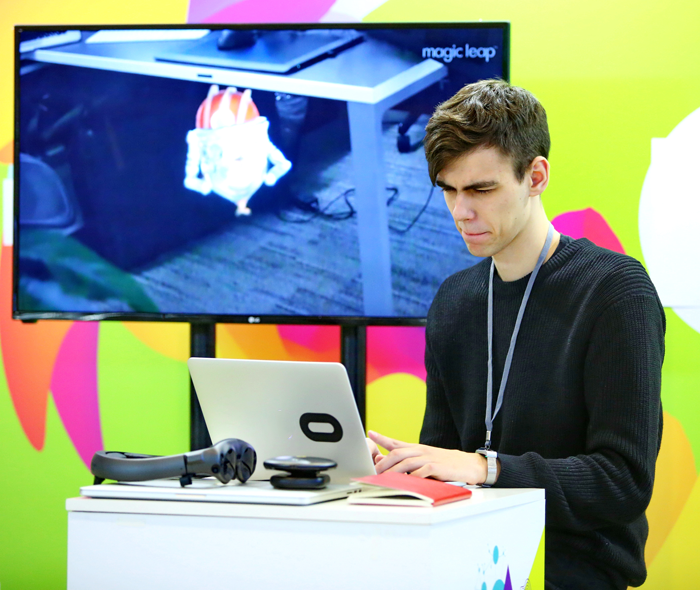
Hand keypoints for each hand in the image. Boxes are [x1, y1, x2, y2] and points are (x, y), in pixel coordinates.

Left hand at [368, 430, 493, 484]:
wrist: (467, 464)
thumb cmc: (444, 463)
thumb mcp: (424, 460)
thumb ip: (407, 462)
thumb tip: (386, 464)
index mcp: (416, 449)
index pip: (396, 442)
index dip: (382, 438)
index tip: (370, 434)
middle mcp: (420, 451)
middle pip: (397, 453)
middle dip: (383, 462)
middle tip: (372, 470)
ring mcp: (428, 458)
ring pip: (406, 462)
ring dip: (393, 471)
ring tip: (383, 478)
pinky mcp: (436, 467)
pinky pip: (421, 471)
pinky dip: (411, 477)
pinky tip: (405, 482)